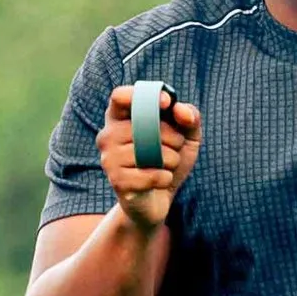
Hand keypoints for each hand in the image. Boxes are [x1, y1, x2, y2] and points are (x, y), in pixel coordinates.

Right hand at [98, 83, 199, 232]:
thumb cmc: (168, 160)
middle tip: (176, 145)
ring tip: (168, 165)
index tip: (166, 103)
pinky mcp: (117, 181)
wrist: (158, 199)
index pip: (120, 96)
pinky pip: (150, 174)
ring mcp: (108, 158)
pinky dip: (165, 177)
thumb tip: (181, 111)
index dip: (144, 96)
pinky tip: (162, 180)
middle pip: (144, 122)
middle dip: (171, 134)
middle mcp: (107, 135)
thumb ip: (189, 116)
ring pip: (149, 149)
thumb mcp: (186, 135)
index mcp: (119, 117)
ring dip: (171, 158)